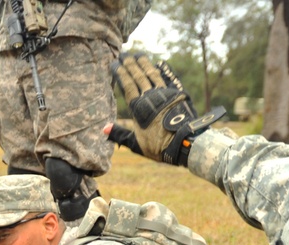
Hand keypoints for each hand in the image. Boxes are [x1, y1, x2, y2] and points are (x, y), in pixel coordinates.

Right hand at [110, 52, 225, 166]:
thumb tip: (103, 129)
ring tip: (138, 55)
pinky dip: (162, 70)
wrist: (185, 143)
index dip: (120, 73)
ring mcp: (164, 94)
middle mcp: (150, 97)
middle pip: (138, 76)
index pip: (127, 85)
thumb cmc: (159, 147)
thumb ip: (119, 134)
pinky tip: (159, 64)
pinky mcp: (176, 94)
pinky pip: (167, 78)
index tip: (115, 63)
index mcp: (138, 108)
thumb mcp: (136, 144)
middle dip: (130, 64)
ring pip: (152, 74)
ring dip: (144, 63)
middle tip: (124, 54)